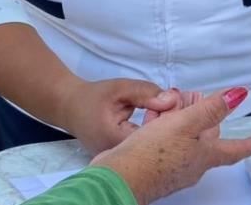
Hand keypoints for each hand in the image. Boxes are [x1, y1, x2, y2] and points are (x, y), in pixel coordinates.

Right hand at [63, 78, 182, 154]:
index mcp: (117, 141)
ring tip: (163, 109)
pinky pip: (145, 148)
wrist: (70, 107)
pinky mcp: (123, 159)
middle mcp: (119, 158)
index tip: (179, 104)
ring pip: (151, 148)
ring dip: (162, 129)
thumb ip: (146, 93)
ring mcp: (121, 161)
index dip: (171, 121)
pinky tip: (155, 118)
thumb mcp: (120, 89)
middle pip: (156, 146)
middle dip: (169, 125)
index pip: (155, 137)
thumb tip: (172, 100)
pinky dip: (153, 134)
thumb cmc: (93, 97)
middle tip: (176, 103)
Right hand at [91, 87, 250, 204]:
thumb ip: (212, 108)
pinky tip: (153, 119)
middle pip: (205, 141)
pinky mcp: (154, 167)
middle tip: (201, 103)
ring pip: (183, 140)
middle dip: (204, 120)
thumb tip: (238, 95)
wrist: (119, 178)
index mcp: (204, 156)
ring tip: (173, 105)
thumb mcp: (186, 123)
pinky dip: (163, 129)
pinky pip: (164, 145)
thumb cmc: (152, 155)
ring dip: (180, 121)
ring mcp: (172, 169)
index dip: (246, 144)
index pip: (233, 150)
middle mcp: (191, 166)